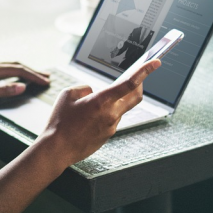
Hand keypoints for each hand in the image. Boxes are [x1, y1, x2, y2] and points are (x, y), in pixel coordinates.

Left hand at [0, 62, 49, 108]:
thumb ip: (2, 90)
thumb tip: (22, 86)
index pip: (19, 69)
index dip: (34, 75)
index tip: (46, 82)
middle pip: (16, 65)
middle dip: (33, 71)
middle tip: (47, 76)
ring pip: (9, 66)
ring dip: (24, 70)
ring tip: (35, 75)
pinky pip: (2, 69)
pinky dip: (14, 72)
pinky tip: (14, 77)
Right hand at [38, 59, 160, 166]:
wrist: (57, 150)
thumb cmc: (60, 122)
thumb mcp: (68, 95)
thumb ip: (85, 88)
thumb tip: (94, 92)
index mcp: (102, 101)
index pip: (130, 83)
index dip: (145, 70)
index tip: (156, 62)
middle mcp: (111, 114)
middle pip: (136, 96)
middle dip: (140, 84)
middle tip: (138, 76)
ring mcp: (111, 127)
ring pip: (121, 108)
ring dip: (115, 101)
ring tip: (92, 104)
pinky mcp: (108, 136)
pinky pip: (112, 119)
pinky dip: (106, 113)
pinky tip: (89, 118)